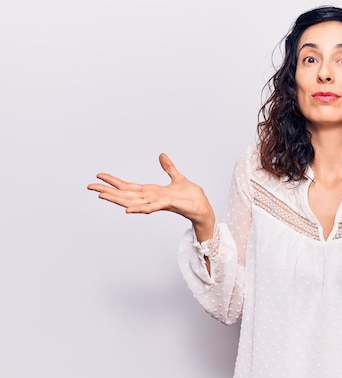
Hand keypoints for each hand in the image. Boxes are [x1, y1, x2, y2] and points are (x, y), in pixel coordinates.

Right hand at [87, 153, 215, 239]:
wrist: (202, 206)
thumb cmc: (190, 196)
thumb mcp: (177, 177)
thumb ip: (168, 167)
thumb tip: (162, 155)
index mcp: (151, 191)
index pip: (128, 186)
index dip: (113, 181)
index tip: (98, 176)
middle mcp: (150, 198)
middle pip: (124, 194)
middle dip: (107, 190)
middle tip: (89, 187)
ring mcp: (157, 202)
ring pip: (132, 201)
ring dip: (116, 199)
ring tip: (100, 196)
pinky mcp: (167, 204)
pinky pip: (150, 207)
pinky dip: (139, 208)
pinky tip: (127, 210)